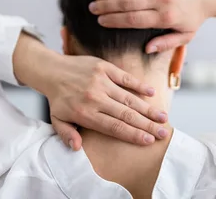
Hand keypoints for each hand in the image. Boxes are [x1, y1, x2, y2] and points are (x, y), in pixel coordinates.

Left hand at [12, 34, 168, 150]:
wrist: (52, 70)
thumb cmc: (58, 99)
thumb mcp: (57, 120)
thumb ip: (67, 135)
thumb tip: (77, 148)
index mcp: (85, 113)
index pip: (114, 127)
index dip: (133, 134)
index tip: (149, 141)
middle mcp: (95, 98)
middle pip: (126, 114)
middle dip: (147, 125)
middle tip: (163, 132)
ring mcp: (100, 81)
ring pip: (128, 98)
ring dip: (147, 108)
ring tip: (163, 117)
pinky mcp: (103, 67)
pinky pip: (125, 77)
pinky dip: (138, 85)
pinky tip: (151, 93)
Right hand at [89, 0, 215, 51]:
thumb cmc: (196, 16)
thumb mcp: (185, 35)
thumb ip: (165, 43)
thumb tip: (145, 49)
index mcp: (165, 17)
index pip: (132, 19)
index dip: (114, 20)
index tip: (100, 22)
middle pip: (127, 3)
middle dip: (106, 6)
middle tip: (91, 8)